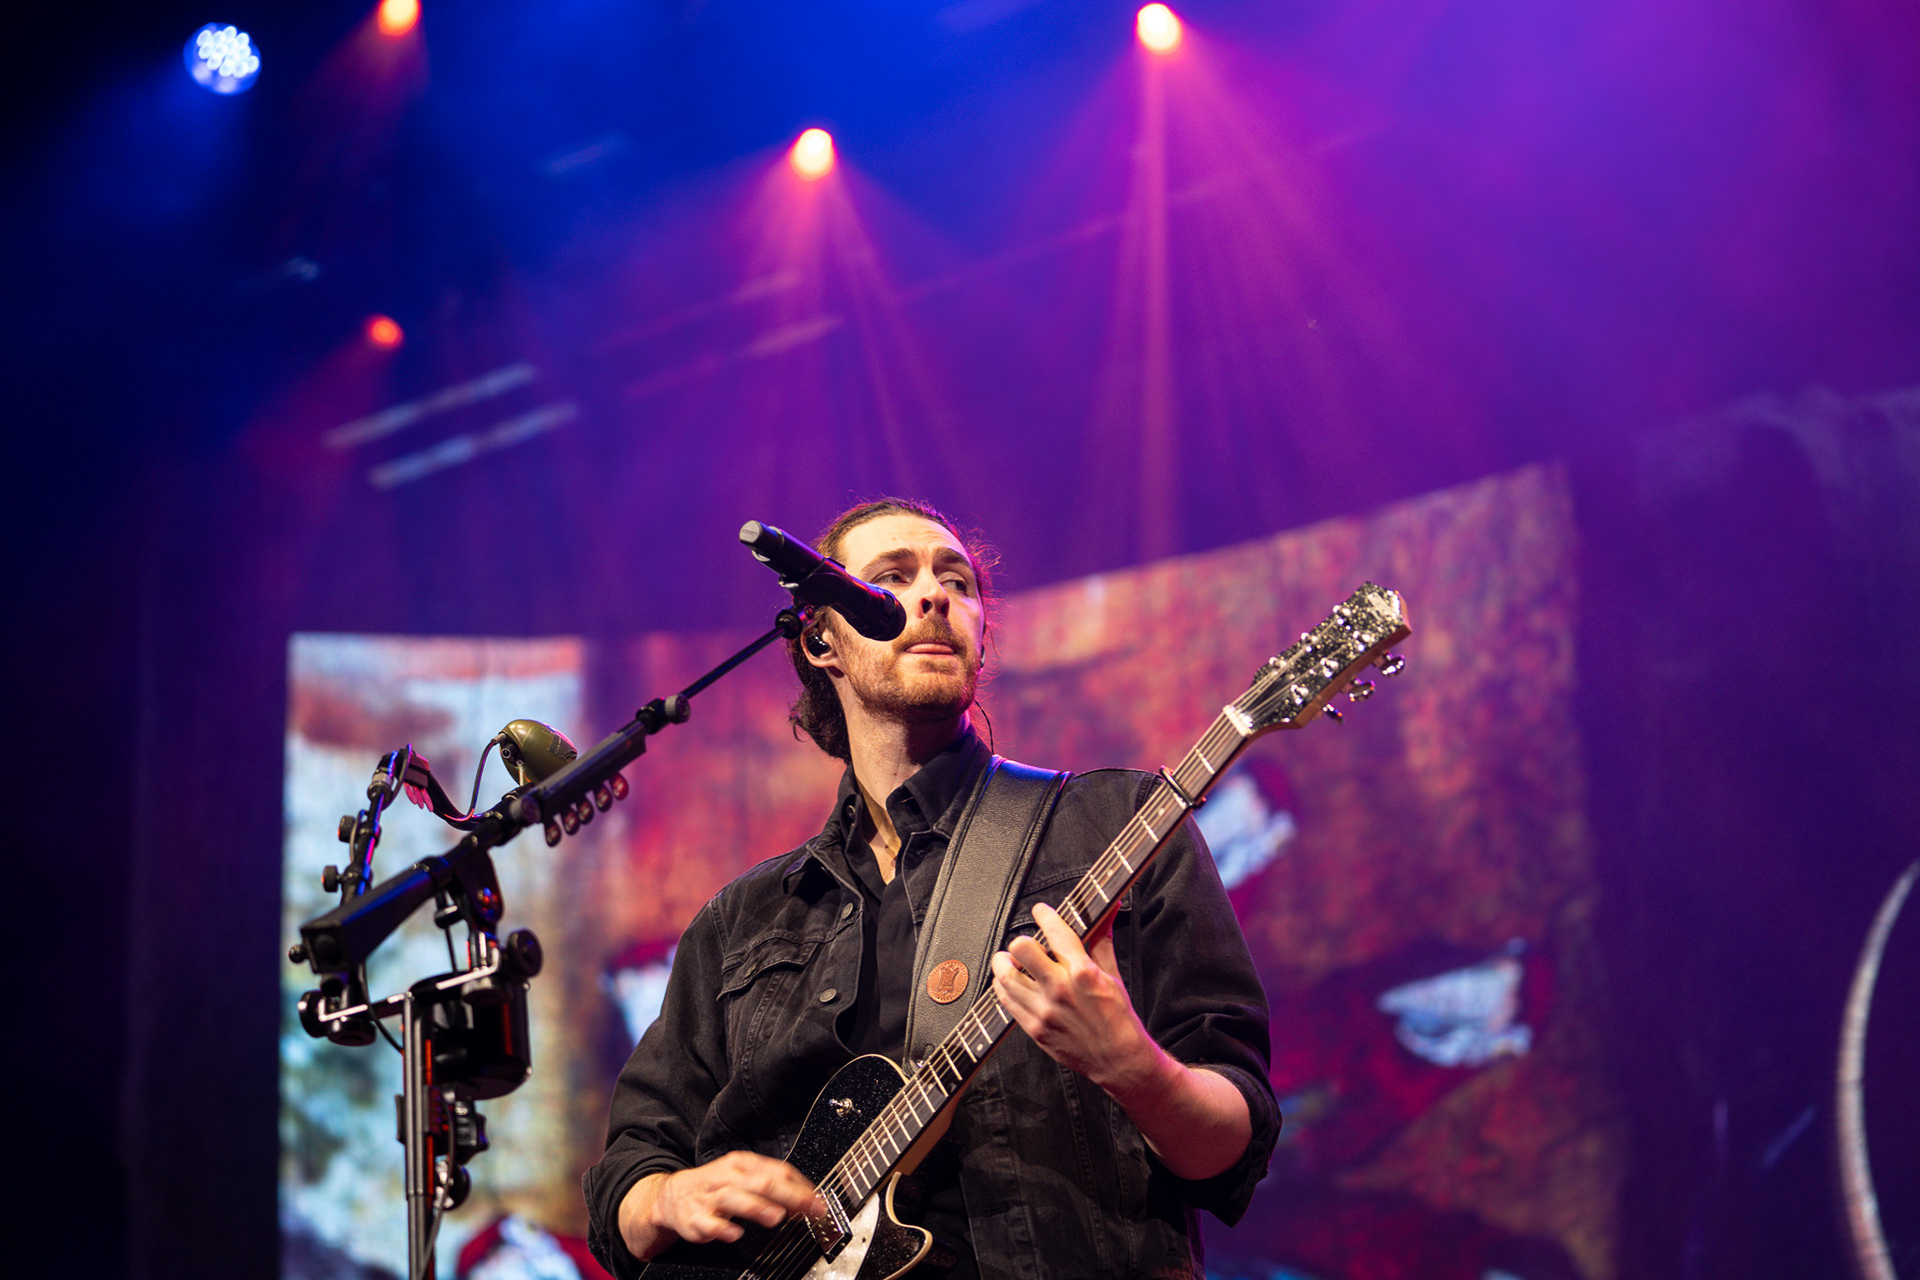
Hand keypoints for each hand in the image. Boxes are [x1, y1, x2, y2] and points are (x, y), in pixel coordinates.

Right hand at [619, 1152, 824, 1257]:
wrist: (672, 1196)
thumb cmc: (715, 1186)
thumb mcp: (743, 1176)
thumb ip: (772, 1184)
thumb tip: (806, 1197)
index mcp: (741, 1164)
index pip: (776, 1170)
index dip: (801, 1186)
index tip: (819, 1200)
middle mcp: (727, 1177)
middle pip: (761, 1182)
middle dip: (789, 1195)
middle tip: (810, 1208)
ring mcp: (710, 1197)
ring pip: (734, 1198)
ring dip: (756, 1207)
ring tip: (776, 1217)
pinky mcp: (695, 1218)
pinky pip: (708, 1223)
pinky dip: (722, 1228)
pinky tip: (735, 1233)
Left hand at [991, 903, 1160, 1092]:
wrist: (1118, 1059)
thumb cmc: (1118, 1018)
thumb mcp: (1113, 974)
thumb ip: (1102, 940)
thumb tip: (1107, 912)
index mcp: (1082, 972)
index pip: (1055, 931)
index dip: (1044, 914)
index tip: (1042, 912)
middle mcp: (1060, 989)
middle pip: (1021, 949)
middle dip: (1022, 940)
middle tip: (1027, 944)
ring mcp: (1044, 1011)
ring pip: (1004, 974)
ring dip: (1006, 962)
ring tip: (1013, 961)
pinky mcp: (1034, 1028)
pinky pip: (1005, 1000)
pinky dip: (1004, 986)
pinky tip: (1012, 982)